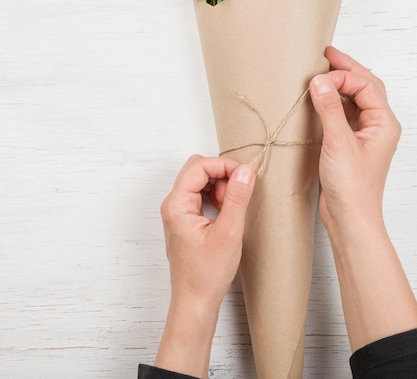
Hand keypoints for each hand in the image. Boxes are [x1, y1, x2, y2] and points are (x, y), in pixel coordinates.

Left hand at [155, 154, 254, 377]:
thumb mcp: (228, 233)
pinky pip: (199, 194)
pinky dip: (214, 195)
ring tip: (231, 206)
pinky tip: (225, 212)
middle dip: (220, 174)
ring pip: (198, 180)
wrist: (195, 301)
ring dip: (218, 185)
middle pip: (196, 169)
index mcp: (177, 204)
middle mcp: (173, 204)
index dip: (223, 165)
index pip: (199, 166)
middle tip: (237, 192)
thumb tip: (245, 171)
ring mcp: (177, 211)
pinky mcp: (184, 219)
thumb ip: (236, 198)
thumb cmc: (207, 274)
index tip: (244, 175)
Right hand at [309, 48, 416, 351]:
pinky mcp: (351, 143)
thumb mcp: (338, 143)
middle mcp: (377, 126)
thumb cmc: (353, 188)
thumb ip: (328, 109)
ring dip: (339, 84)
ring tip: (321, 72)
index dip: (342, 76)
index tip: (318, 77)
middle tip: (326, 54)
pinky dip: (332, 101)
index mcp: (383, 123)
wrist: (350, 218)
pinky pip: (344, 113)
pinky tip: (319, 99)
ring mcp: (365, 134)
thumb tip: (319, 81)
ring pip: (355, 99)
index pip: (364, 85)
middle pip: (365, 86)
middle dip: (346, 69)